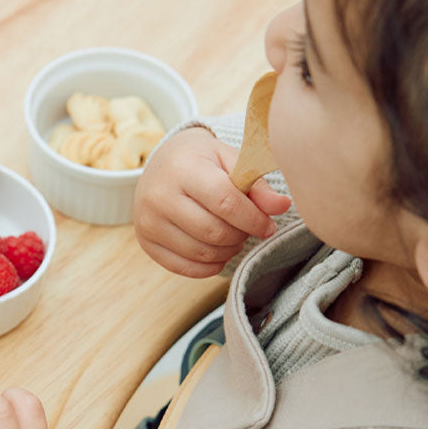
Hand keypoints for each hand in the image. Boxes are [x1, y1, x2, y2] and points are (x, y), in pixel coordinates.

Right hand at [133, 127, 290, 276]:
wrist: (162, 163)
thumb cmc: (202, 161)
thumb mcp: (230, 160)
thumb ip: (257, 184)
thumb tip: (282, 207)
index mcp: (183, 169)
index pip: (225, 202)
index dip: (253, 219)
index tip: (268, 225)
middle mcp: (159, 196)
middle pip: (213, 232)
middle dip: (241, 235)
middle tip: (248, 228)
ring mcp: (149, 222)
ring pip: (201, 253)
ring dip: (227, 250)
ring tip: (233, 236)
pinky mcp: (146, 242)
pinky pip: (184, 268)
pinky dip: (209, 266)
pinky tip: (218, 252)